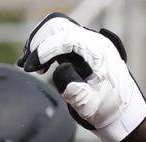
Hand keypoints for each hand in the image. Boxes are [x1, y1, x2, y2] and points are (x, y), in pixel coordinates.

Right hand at [18, 13, 145, 141]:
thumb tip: (59, 68)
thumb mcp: (89, 104)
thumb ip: (74, 88)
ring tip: (27, 64)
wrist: (119, 109)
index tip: (29, 69)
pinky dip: (42, 46)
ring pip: (55, 28)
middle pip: (58, 27)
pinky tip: (36, 63)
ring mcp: (86, 42)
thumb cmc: (105, 107)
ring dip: (37, 43)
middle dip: (37, 43)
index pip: (65, 39)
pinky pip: (57, 36)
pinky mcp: (79, 48)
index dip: (43, 51)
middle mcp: (92, 41)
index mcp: (98, 51)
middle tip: (26, 66)